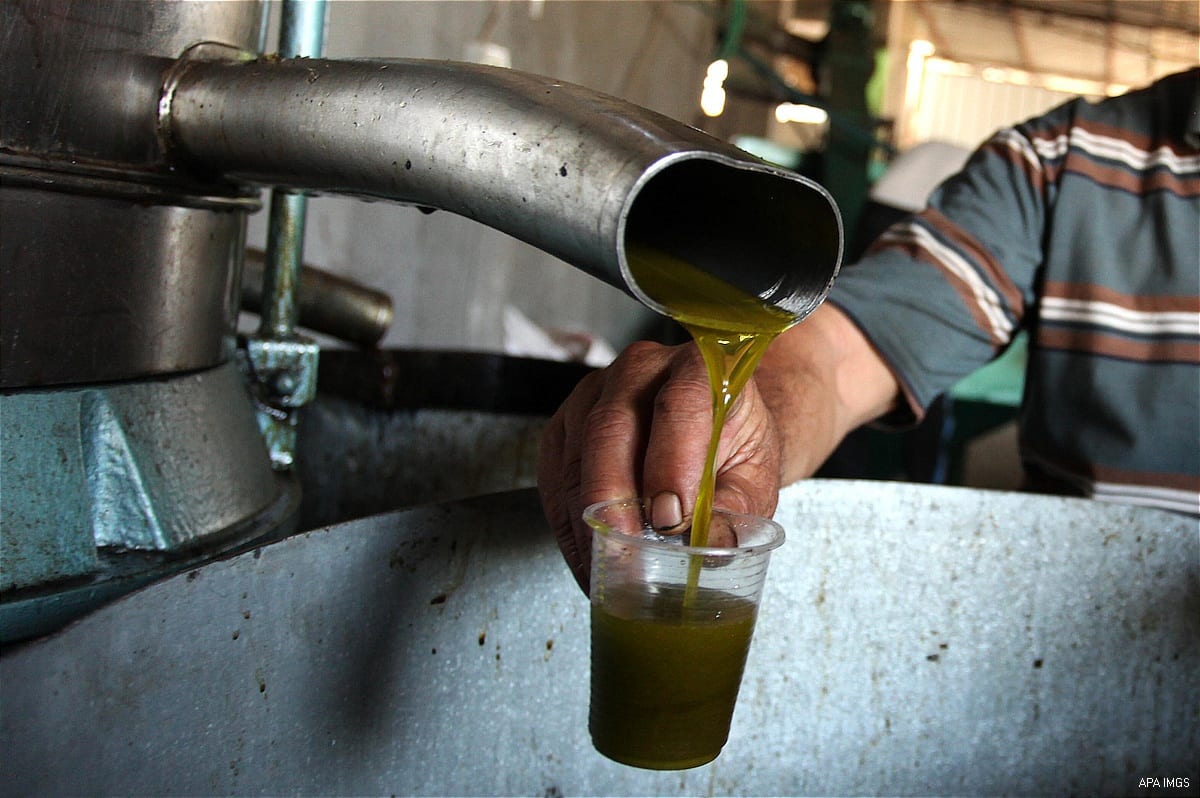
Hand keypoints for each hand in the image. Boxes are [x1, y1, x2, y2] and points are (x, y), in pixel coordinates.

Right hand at [537, 340, 783, 592]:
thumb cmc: (734, 445)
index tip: (671, 518)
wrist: (712, 421)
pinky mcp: (566, 423)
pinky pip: (553, 474)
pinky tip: (586, 555)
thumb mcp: (755, 474)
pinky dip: (567, 522)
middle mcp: (641, 370)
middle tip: (625, 552)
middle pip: (611, 427)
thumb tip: (713, 546)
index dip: (672, 463)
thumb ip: (738, 507)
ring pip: (576, 453)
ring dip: (585, 519)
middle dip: (614, 497)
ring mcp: (595, 393)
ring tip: (606, 568)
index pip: (680, 404)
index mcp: (700, 367)